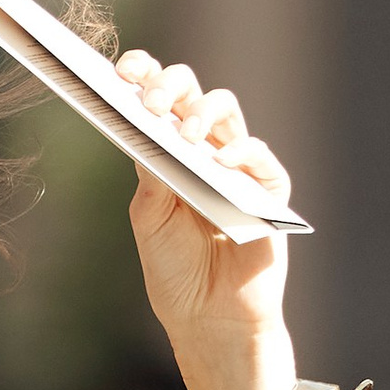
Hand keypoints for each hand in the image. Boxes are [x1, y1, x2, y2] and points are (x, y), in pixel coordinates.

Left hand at [114, 52, 297, 389]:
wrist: (208, 319)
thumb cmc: (175, 271)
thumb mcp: (150, 219)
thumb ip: (150, 174)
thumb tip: (143, 126)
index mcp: (169, 152)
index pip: (161, 100)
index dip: (145, 76)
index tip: (123, 70)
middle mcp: (203, 151)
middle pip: (193, 94)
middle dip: (171, 87)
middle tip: (153, 103)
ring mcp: (236, 167)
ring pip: (226, 112)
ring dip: (203, 113)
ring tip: (183, 134)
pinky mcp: (267, 190)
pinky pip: (258, 157)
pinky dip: (240, 152)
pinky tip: (220, 160)